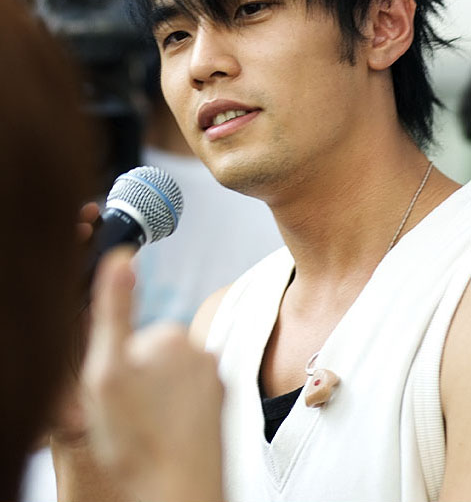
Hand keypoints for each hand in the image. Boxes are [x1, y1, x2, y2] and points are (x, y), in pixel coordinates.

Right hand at [83, 247, 224, 501]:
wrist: (181, 494)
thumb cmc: (138, 439)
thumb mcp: (107, 372)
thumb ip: (113, 311)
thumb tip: (122, 256)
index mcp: (172, 336)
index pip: (131, 341)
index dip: (118, 371)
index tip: (122, 398)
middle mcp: (201, 350)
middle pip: (154, 359)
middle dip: (140, 383)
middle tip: (134, 418)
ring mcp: (216, 379)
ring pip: (171, 381)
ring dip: (159, 400)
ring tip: (153, 430)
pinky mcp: (224, 404)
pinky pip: (189, 399)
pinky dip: (178, 414)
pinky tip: (171, 436)